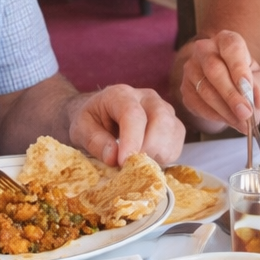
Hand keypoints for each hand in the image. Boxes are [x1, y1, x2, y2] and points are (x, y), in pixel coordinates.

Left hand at [68, 85, 185, 166]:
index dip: (131, 140)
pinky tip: (146, 159)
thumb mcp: (81, 129)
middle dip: (147, 148)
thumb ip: (94, 141)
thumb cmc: (92, 120)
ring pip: (172, 132)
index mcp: (121, 94)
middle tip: (129, 165)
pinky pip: (177, 144)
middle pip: (160, 120)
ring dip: (156, 155)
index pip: (133, 114)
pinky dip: (164, 158)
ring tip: (136, 161)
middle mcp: (147, 97)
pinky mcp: (173, 125)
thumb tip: (113, 157)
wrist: (102, 114)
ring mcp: (164, 109)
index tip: (123, 162)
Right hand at [180, 31, 259, 133]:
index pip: (231, 48)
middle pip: (214, 70)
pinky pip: (197, 104)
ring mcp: (190, 69)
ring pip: (205, 90)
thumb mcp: (255, 75)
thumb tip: (255, 102)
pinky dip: (215, 115)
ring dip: (225, 110)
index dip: (239, 67)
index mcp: (225, 40)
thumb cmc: (240, 74)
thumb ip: (257, 85)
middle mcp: (204, 50)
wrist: (220, 80)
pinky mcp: (184, 88)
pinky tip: (228, 121)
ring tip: (242, 123)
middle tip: (246, 113)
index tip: (247, 86)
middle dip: (231, 95)